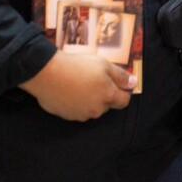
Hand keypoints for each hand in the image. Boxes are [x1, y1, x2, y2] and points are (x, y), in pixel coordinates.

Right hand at [20, 51, 135, 121]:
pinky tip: (69, 90)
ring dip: (89, 99)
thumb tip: (133, 83)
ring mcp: (81, 114)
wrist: (47, 73)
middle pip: (107, 105)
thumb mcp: (103, 64)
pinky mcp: (67, 116)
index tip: (116, 83)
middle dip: (104, 94)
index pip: (124, 101)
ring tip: (79, 83)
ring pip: (91, 108)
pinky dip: (75, 102)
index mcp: (108, 96)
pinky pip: (76, 110)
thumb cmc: (77, 66)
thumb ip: (120, 76)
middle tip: (93, 78)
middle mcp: (96, 109)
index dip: (122, 92)